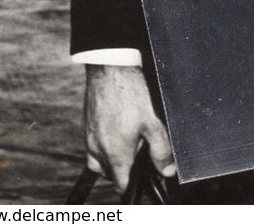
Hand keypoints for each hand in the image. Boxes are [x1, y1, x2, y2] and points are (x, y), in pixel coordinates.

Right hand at [84, 65, 175, 194]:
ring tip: (129, 140)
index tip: (143, 175)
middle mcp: (98, 151)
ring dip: (112, 158)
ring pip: (99, 162)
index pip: (121, 185)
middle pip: (110, 174)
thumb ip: (161, 150)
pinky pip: (93, 146)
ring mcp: (89, 139)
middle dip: (124, 169)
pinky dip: (104, 145)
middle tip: (139, 150)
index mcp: (115, 155)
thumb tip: (167, 171)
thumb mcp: (152, 122)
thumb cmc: (130, 93)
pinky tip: (117, 128)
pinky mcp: (86, 126)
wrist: (109, 68)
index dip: (133, 184)